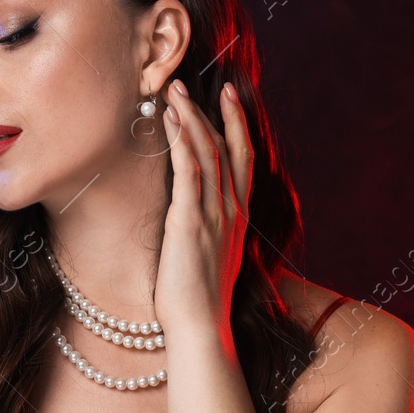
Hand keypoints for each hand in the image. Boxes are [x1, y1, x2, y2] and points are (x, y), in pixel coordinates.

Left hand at [153, 78, 253, 340]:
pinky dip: (182, 143)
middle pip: (228, 148)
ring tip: (174, 91)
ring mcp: (213, 216)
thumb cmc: (199, 302)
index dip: (237, 125)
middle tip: (197, 83)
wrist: (200, 329)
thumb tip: (192, 216)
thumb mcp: (210, 258)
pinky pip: (189, 174)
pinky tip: (170, 122)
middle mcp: (230, 211)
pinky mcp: (190, 224)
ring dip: (191, 118)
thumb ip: (208, 231)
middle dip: (214, 112)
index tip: (228, 96)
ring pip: (209, 153)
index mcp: (237, 218)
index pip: (242, 160)